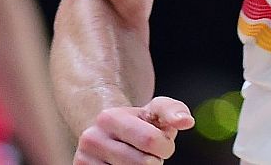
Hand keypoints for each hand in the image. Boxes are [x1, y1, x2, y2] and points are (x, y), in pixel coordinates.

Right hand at [74, 96, 194, 164]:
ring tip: (135, 159)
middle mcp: (92, 139)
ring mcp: (84, 160)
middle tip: (147, 154)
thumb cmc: (137, 125)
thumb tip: (186, 121)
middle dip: (155, 161)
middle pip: (144, 164)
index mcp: (109, 118)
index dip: (165, 146)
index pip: (151, 141)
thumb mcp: (153, 112)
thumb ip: (172, 111)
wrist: (104, 135)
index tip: (161, 143)